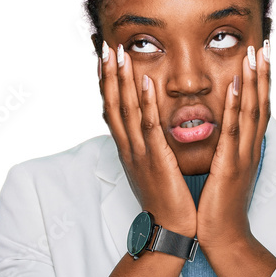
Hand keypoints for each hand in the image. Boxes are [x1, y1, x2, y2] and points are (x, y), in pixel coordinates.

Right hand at [98, 43, 196, 236]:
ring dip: (122, 80)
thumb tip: (151, 132)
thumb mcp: (153, 170)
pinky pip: (148, 126)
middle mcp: (129, 149)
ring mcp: (140, 154)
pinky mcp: (156, 160)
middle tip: (106, 46)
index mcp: (129, 150)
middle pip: (112, 105)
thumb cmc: (168, 202)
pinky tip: (145, 81)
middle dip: (108, 74)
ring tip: (119, 53)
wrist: (170, 230)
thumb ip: (150, 148)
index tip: (104, 60)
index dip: (106, 84)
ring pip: (125, 110)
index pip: (112, 110)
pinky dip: (145, 103)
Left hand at [196, 43, 270, 251]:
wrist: (223, 236)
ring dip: (254, 81)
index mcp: (248, 150)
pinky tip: (235, 86)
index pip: (258, 109)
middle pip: (261, 104)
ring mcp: (243, 157)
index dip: (261, 82)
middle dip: (263, 73)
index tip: (261, 56)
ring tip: (254, 54)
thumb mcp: (225, 172)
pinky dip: (236, 107)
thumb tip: (227, 135)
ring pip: (252, 112)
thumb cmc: (220, 207)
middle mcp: (250, 149)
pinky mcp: (230, 166)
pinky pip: (233, 131)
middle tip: (264, 44)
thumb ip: (228, 151)